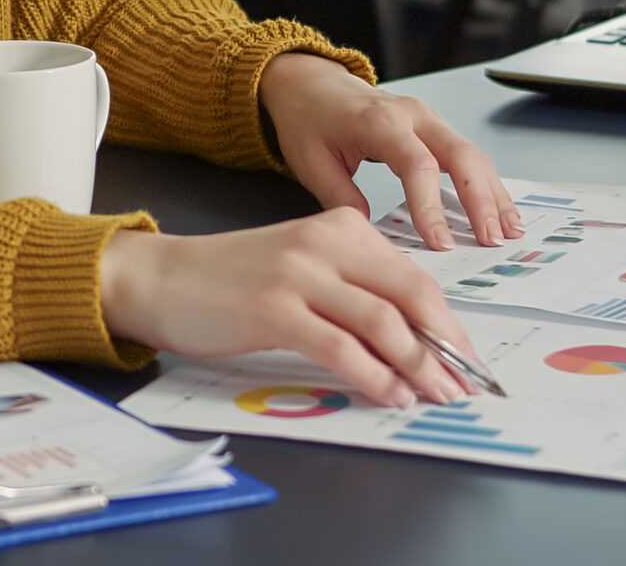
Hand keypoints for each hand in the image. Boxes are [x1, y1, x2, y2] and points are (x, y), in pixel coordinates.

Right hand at [101, 211, 479, 406]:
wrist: (159, 278)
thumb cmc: (229, 280)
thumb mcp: (300, 267)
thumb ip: (350, 288)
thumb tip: (407, 338)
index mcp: (341, 228)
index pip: (414, 277)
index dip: (449, 323)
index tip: (466, 359)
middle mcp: (326, 243)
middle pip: (411, 296)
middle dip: (447, 346)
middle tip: (465, 384)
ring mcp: (299, 275)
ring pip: (382, 323)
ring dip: (418, 367)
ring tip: (434, 397)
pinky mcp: (274, 309)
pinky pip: (341, 348)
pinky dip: (374, 376)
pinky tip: (389, 396)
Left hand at [258, 53, 519, 249]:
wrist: (310, 83)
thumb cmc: (309, 120)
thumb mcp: (311, 163)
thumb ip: (343, 200)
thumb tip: (375, 238)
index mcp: (380, 122)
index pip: (417, 166)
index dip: (432, 207)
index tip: (441, 244)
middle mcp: (412, 115)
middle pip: (460, 155)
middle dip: (480, 200)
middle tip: (491, 241)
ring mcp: (428, 118)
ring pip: (472, 154)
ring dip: (493, 193)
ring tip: (510, 231)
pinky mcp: (434, 127)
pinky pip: (467, 154)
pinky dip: (486, 183)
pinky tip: (499, 210)